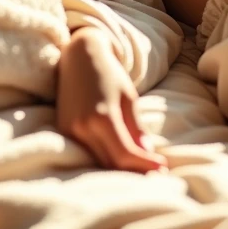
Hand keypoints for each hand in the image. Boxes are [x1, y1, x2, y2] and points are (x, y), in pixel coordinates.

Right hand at [56, 27, 168, 173]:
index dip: (145, 165)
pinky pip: (87, 152)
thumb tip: (147, 152)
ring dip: (120, 169)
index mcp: (102, 117)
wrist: (79, 55)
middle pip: (111, 163)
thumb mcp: (128, 97)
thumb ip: (136, 127)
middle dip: (134, 171)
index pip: (125, 155)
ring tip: (141, 169)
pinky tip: (120, 160)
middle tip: (155, 174)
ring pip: (98, 161)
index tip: (163, 168)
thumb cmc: (109, 72)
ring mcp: (70, 130)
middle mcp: (83, 127)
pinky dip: (104, 158)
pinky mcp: (64, 130)